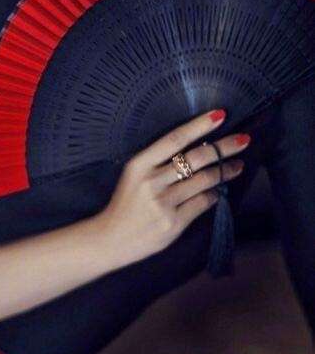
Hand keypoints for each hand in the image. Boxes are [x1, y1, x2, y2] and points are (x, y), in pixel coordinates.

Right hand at [96, 109, 250, 266]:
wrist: (110, 238)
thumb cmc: (125, 203)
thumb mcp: (134, 175)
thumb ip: (159, 162)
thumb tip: (199, 148)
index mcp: (139, 165)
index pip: (175, 139)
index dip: (200, 125)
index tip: (220, 115)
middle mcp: (151, 182)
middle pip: (196, 158)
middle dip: (224, 147)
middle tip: (243, 140)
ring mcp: (163, 204)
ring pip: (205, 180)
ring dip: (225, 171)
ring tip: (237, 166)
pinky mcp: (174, 223)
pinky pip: (203, 202)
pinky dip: (214, 194)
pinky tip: (217, 191)